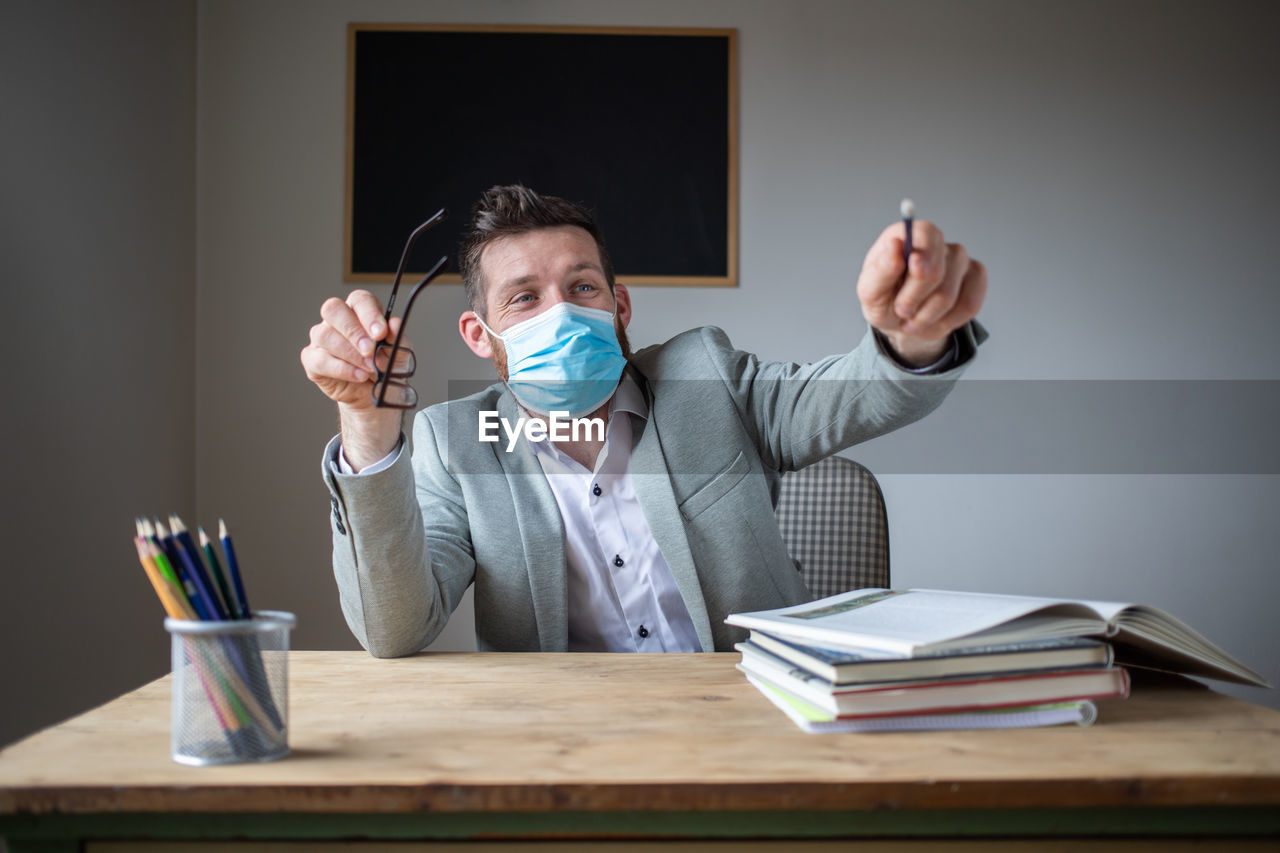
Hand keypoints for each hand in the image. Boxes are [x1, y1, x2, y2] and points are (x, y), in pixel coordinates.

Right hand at [300, 290, 406, 467]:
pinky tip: (358, 376)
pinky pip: (319, 360)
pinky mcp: (312, 360)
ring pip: (325, 335)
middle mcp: (337, 321)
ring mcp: (321, 339)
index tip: (381, 332)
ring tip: (370, 368)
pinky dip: (341, 369)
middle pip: (333, 310)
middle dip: (353, 330)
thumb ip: (398, 340)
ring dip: (350, 354)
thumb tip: (395, 324)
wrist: (375, 397)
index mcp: (360, 311)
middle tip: (370, 350)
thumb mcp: (399, 356)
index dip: (369, 314)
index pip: (360, 301)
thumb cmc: (385, 369)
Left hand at [856, 220, 986, 366]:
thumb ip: (880, 271)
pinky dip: (946, 322)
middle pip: (935, 272)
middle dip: (912, 300)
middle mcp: (936, 241)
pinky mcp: (976, 277)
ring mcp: (960, 258)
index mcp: (907, 235)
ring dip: (925, 317)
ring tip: (913, 319)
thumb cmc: (884, 301)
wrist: (903, 322)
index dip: (921, 256)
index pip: (924, 234)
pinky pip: (968, 305)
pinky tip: (933, 320)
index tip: (913, 270)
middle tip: (901, 310)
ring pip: (948, 296)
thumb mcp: (870, 292)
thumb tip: (895, 246)